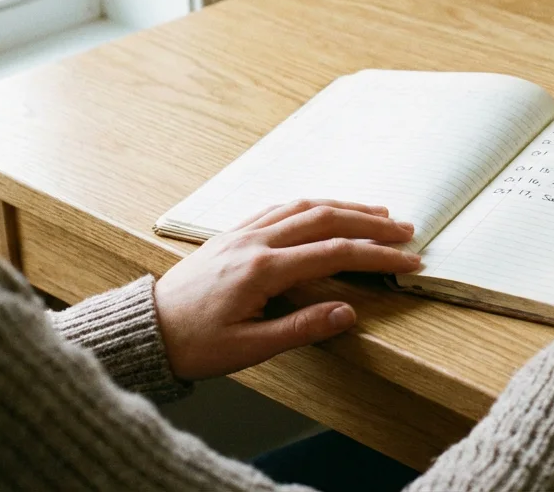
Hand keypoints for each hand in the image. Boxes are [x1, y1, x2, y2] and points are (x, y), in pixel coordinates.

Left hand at [154, 199, 420, 379]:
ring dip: (345, 207)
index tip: (407, 261)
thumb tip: (348, 313)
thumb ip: (301, 328)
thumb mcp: (248, 348)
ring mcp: (242, 232)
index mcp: (262, 270)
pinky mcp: (232, 233)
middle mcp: (254, 241)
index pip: (335, 253)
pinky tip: (326, 209)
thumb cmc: (193, 345)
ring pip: (304, 207)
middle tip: (405, 230)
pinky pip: (279, 208)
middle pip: (326, 219)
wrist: (146, 330)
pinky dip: (312, 205)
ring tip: (378, 213)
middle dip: (371, 223)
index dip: (377, 256)